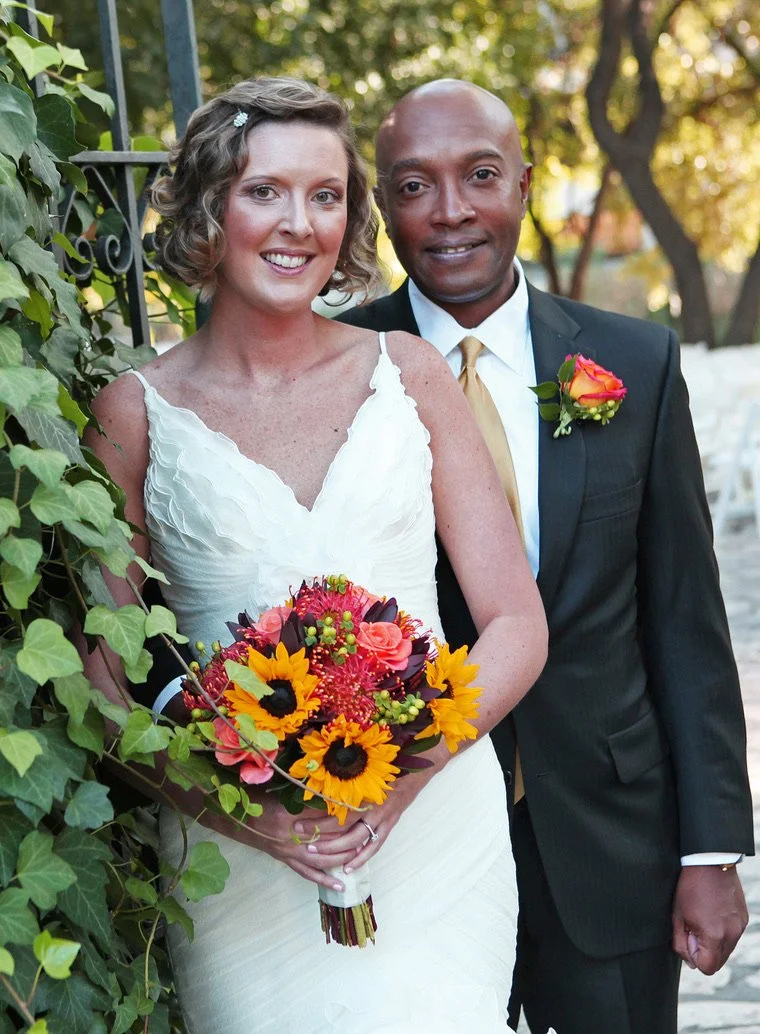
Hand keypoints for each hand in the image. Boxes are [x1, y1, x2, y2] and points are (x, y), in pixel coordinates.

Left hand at [298, 772, 421, 875]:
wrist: (413, 771)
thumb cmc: (384, 769)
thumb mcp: (362, 771)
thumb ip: (343, 782)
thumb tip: (315, 790)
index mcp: (362, 791)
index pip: (334, 810)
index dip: (315, 820)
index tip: (297, 824)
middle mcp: (371, 805)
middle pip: (343, 827)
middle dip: (322, 837)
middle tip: (305, 843)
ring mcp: (382, 817)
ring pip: (357, 840)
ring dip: (337, 850)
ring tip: (319, 856)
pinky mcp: (389, 825)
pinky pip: (374, 846)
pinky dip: (361, 858)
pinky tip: (347, 868)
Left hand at [672, 865, 747, 974]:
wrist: (710, 862)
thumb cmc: (690, 887)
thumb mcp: (678, 916)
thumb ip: (681, 943)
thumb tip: (690, 962)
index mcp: (715, 936)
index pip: (707, 968)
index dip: (694, 957)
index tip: (688, 938)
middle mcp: (732, 934)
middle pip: (719, 962)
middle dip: (704, 952)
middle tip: (693, 928)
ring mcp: (740, 926)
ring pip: (727, 950)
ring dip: (714, 943)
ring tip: (703, 919)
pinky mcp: (744, 918)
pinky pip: (733, 936)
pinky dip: (723, 932)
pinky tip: (713, 913)